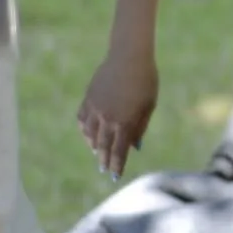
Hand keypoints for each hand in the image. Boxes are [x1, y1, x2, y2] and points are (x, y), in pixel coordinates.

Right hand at [79, 51, 158, 180]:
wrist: (128, 56)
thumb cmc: (146, 80)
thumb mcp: (149, 105)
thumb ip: (140, 126)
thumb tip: (135, 146)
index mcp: (125, 122)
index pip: (119, 151)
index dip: (117, 165)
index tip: (115, 176)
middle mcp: (107, 119)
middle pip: (103, 146)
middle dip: (105, 160)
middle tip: (105, 169)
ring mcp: (95, 109)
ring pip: (90, 135)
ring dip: (94, 146)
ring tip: (98, 153)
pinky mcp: (88, 98)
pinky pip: (82, 119)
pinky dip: (84, 129)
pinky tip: (88, 134)